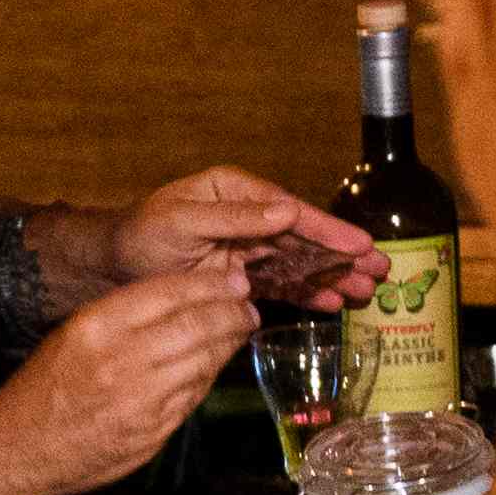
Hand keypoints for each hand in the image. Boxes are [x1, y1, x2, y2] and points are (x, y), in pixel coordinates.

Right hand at [0, 257, 259, 494]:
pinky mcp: (152, 434)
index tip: (233, 282)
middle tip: (248, 308)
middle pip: (197, 326)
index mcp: (98, 326)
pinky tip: (213, 367)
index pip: (171, 293)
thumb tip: (184, 298)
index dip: (211, 286)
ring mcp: (140, 401)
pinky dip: (209, 378)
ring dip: (228, 345)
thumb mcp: (74, 334)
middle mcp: (121, 360)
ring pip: (203, 362)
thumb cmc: (44, 388)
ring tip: (240, 331)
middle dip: (232, 314)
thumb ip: (125, 316)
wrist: (17, 449)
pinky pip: (193, 397)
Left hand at [119, 164, 376, 307]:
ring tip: (367, 292)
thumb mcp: (181, 220)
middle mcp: (248, 216)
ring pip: (300, 261)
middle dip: (343, 254)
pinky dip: (307, 293)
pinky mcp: (243, 275)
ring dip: (333, 276)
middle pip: (304, 236)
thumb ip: (234, 216)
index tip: (359, 243)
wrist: (114, 266)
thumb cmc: (141, 235)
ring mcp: (248, 247)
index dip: (327, 229)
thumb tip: (285, 212)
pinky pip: (281, 283)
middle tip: (382, 270)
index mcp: (236, 190)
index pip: (290, 210)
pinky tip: (333, 303)